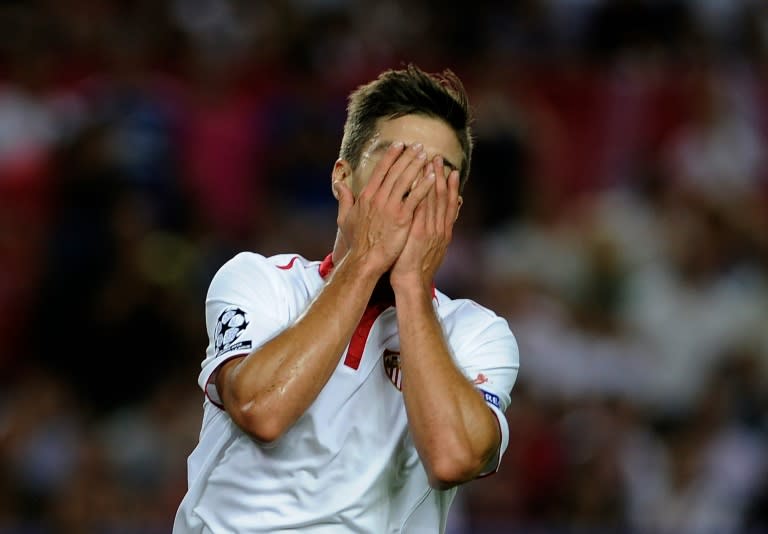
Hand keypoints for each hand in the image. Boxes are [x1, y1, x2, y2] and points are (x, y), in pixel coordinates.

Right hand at [334, 142, 435, 275]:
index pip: (381, 170)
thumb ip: (344, 199)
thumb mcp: (345, 218)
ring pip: (405, 180)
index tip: (399, 145)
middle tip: (418, 145)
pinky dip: (424, 186)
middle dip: (407, 157)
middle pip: (395, 171)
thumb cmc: (356, 242)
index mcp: (366, 196)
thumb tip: (339, 184)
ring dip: (416, 166)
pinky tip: (433, 177)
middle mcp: (378, 198)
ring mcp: (390, 207)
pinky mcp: (402, 218)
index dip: (391, 156)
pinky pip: (415, 198)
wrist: (364, 261)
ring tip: (427, 155)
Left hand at [390, 156, 460, 291]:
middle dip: (441, 176)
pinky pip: (422, 208)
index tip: (450, 170)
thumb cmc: (415, 268)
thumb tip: (435, 223)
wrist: (412, 284)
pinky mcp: (420, 233)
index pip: (449, 204)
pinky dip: (422, 193)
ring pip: (434, 200)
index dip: (450, 187)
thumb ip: (433, 234)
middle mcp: (440, 229)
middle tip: (439, 158)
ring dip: (433, 179)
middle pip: (443, 198)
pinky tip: (419, 180)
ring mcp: (431, 230)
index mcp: (443, 232)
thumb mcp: (429, 250)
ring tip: (431, 162)